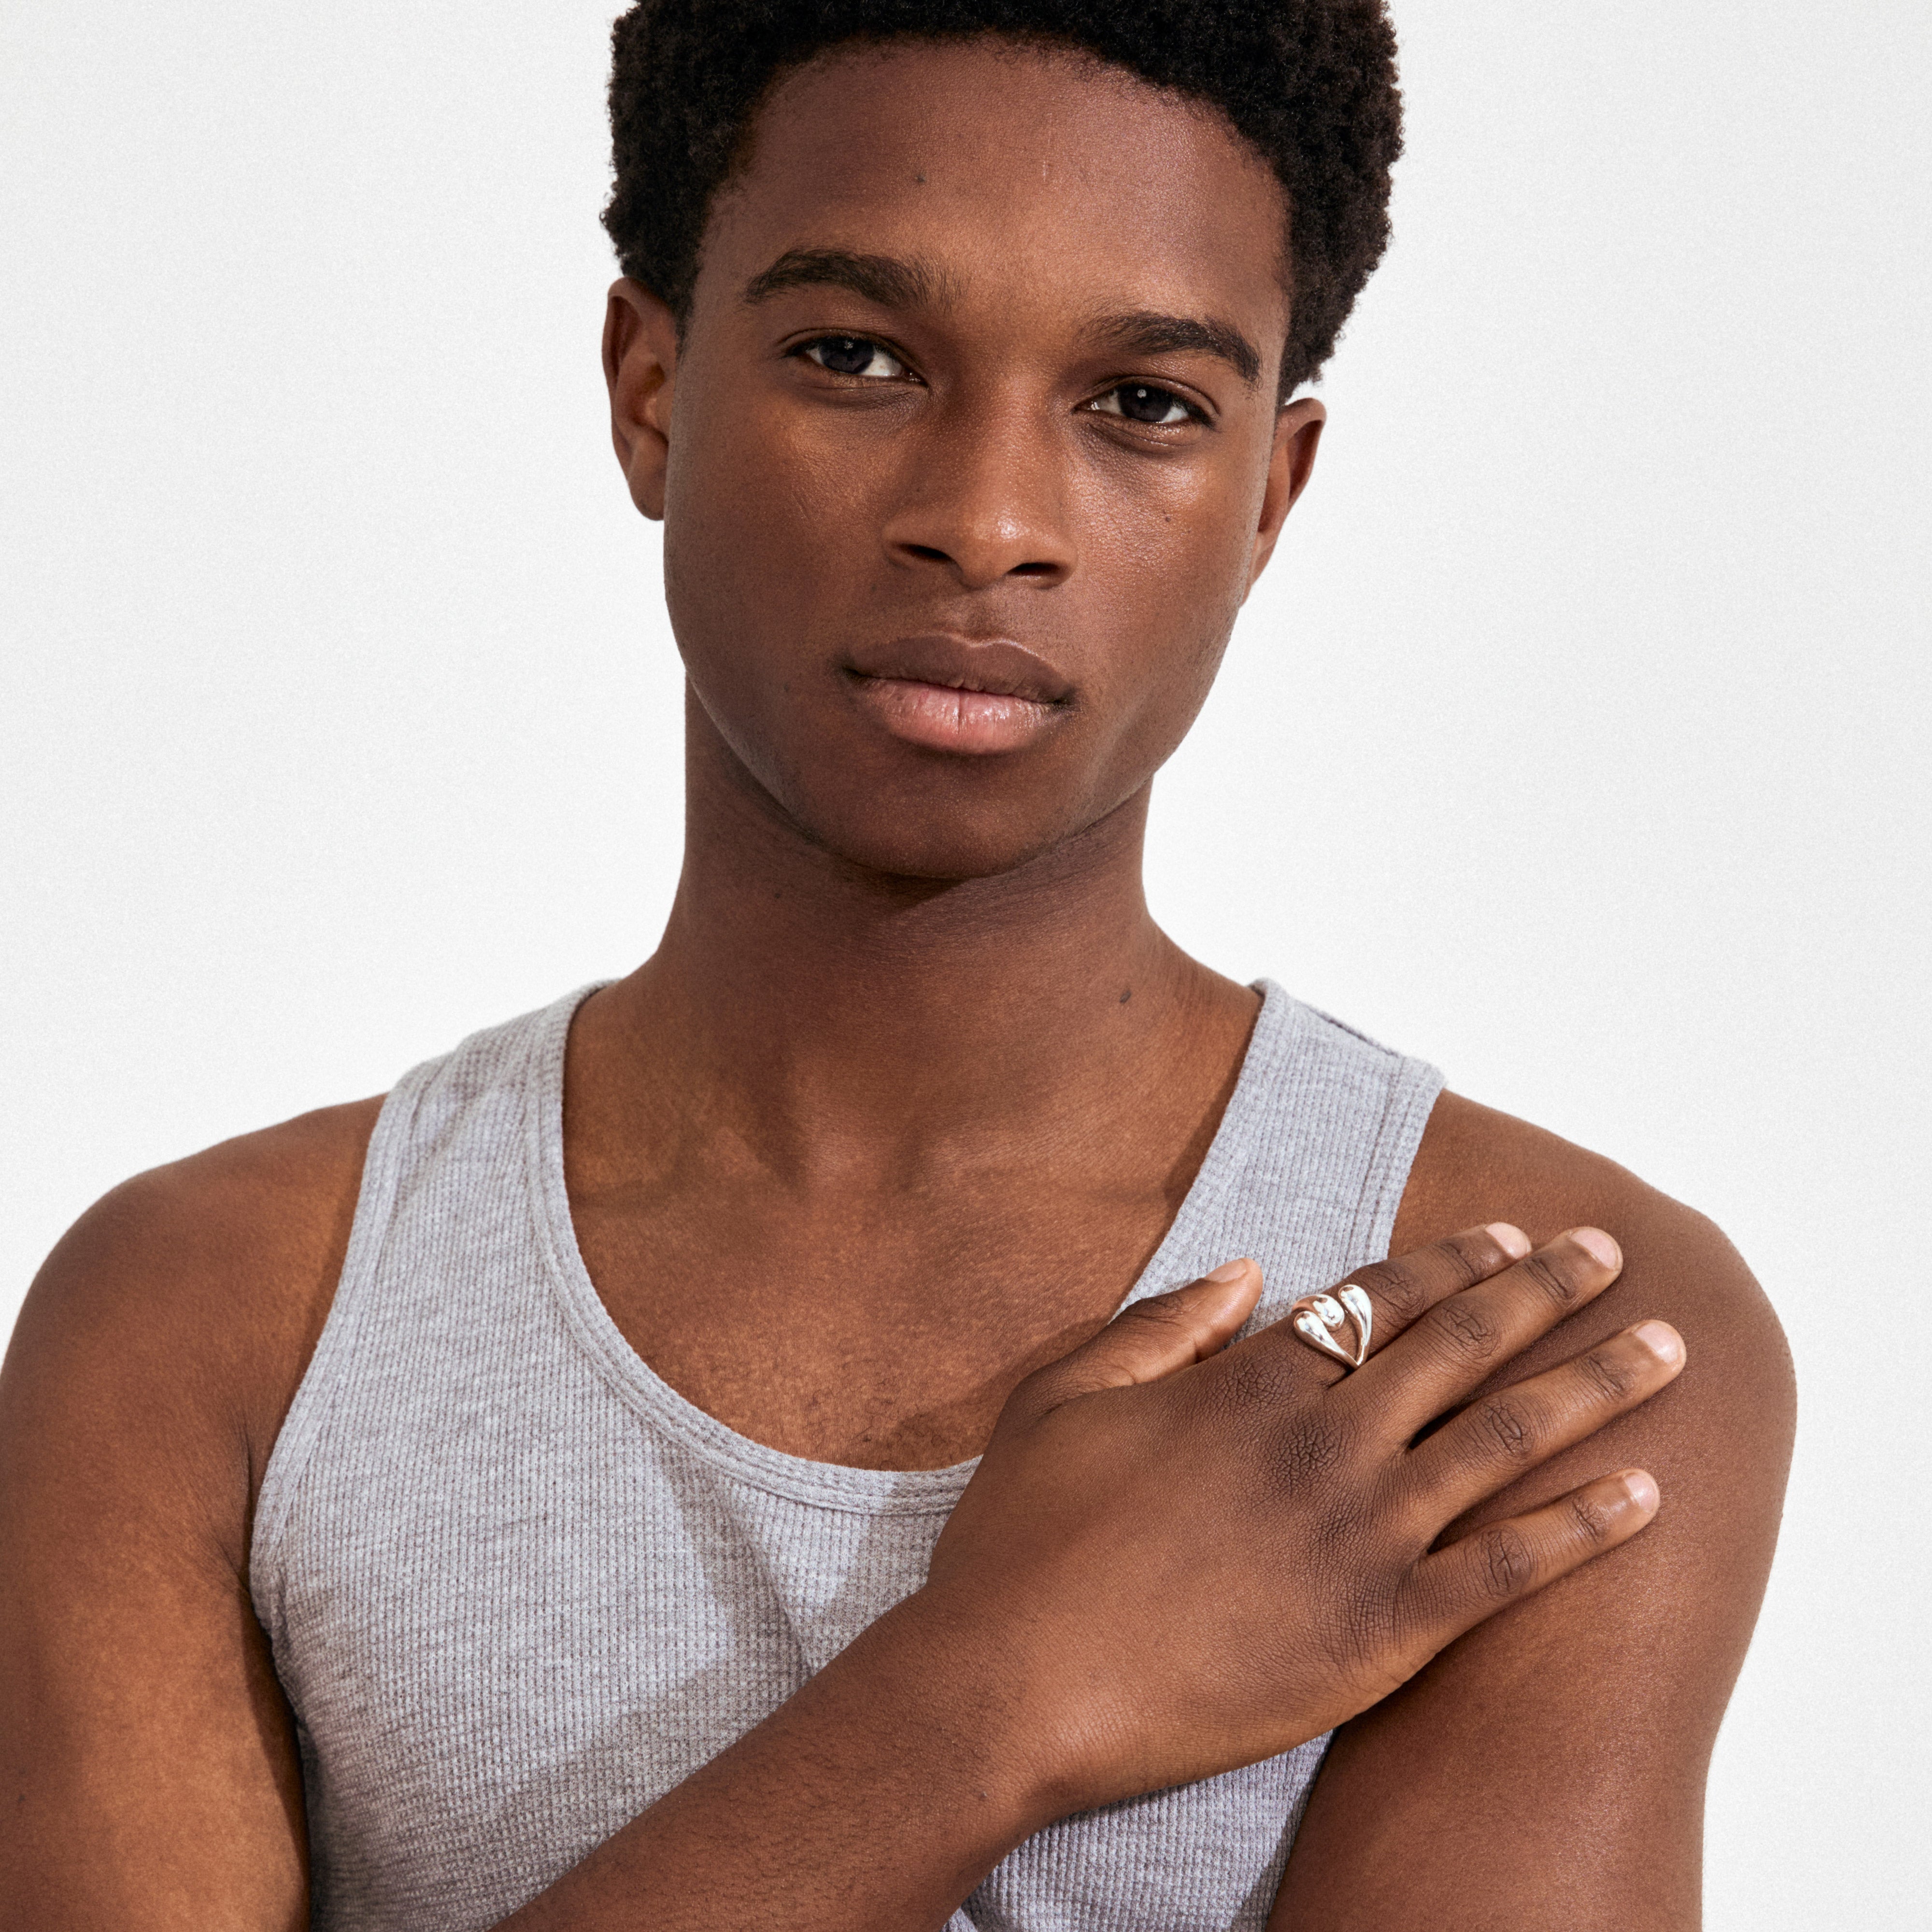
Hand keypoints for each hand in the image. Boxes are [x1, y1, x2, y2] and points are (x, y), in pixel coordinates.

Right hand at [920, 1223, 1682, 1814]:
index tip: (1509, 1236)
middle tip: (1611, 1254)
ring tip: (1666, 1348)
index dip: (1451, 1262)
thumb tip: (1250, 1274)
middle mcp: (1322, 1447)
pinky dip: (1582, 1529)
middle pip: (1461, 1348)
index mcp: (1248, 1388)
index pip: (1376, 1303)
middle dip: (1547, 1291)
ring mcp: (1359, 1538)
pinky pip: (1506, 1572)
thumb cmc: (1023, 1542)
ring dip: (1595, 1386)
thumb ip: (1159, 1324)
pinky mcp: (1380, 1634)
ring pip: (1505, 1442)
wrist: (1012, 1686)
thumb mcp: (1061, 1396)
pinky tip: (1643, 1495)